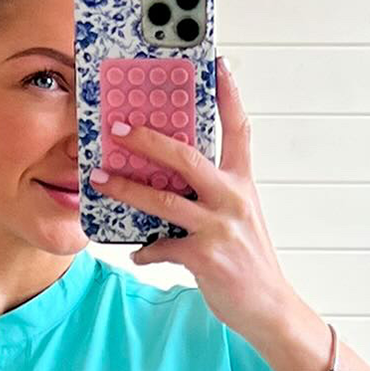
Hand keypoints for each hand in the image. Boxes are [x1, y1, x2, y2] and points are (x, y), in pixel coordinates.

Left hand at [90, 56, 293, 346]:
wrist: (269, 307)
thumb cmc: (250, 263)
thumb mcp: (239, 219)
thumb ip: (212, 196)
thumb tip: (172, 183)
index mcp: (242, 184)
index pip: (238, 129)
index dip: (228, 94)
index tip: (217, 63)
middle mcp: (232, 199)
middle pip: (185, 157)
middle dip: (147, 139)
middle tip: (118, 127)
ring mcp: (219, 228)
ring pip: (163, 200)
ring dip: (126, 189)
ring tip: (100, 178)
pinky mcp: (205, 258)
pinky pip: (162, 248)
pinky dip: (146, 251)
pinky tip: (137, 253)